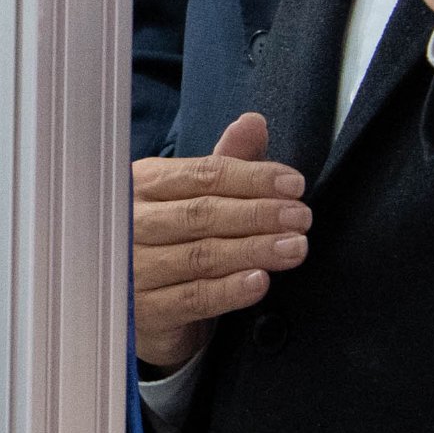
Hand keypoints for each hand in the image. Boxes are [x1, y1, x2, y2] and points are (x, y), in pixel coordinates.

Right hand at [135, 111, 309, 372]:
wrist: (140, 305)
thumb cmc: (170, 242)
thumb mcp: (195, 197)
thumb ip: (226, 162)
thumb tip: (254, 121)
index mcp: (144, 185)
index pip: (203, 175)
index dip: (252, 178)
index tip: (294, 185)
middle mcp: (133, 223)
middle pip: (202, 214)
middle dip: (259, 214)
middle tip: (301, 217)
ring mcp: (134, 268)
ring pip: (202, 255)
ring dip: (254, 250)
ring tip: (294, 247)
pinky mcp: (146, 311)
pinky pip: (194, 298)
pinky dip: (230, 290)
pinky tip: (259, 281)